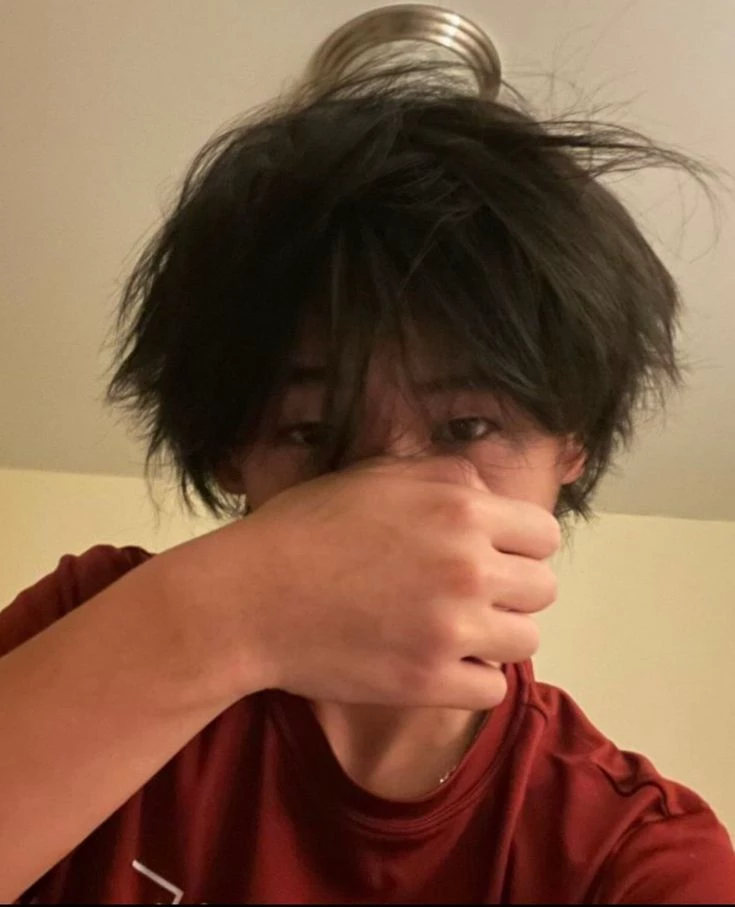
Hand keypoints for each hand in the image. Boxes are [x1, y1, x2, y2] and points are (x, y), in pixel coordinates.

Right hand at [167, 456, 560, 710]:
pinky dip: (471, 678)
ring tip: (455, 631)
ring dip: (495, 637)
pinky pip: (491, 689)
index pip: (544, 535)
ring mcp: (451, 629)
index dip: (520, 545)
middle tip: (469, 595)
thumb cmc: (305, 528)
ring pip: (526, 640)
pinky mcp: (428, 683)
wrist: (249, 597)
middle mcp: (468, 567)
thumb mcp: (377, 476)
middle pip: (542, 590)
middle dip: (511, 591)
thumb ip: (446, 477)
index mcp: (461, 510)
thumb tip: (489, 494)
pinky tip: (439, 663)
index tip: (494, 556)